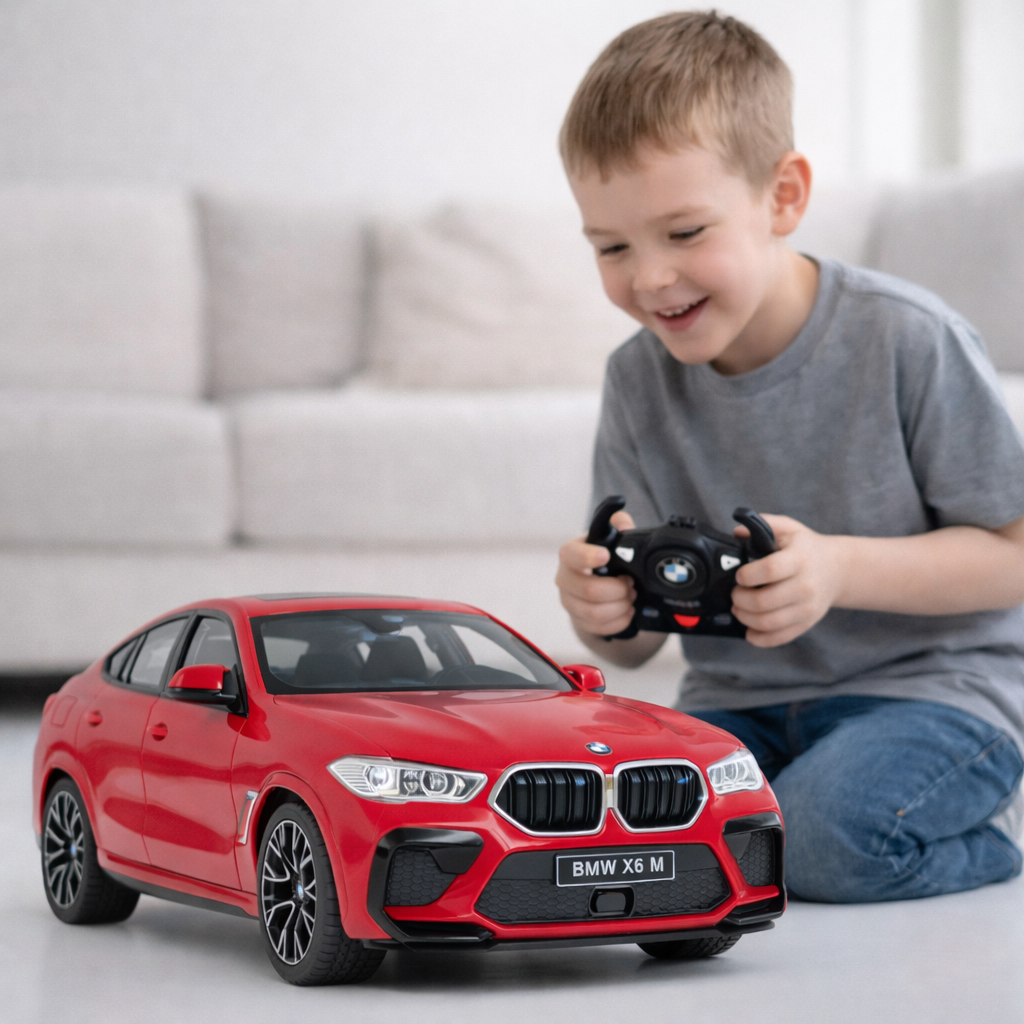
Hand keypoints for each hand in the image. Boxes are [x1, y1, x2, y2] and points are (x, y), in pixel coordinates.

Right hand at [556, 510, 637, 637]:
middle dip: (617, 589)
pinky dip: (619, 621)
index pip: (571, 555)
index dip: (588, 556)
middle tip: (630, 583)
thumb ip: (619, 525)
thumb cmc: (603, 559)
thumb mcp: (610, 538)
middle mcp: (565, 579)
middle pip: (588, 590)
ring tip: (630, 597)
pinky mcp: (579, 620)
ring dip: (620, 606)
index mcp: (570, 555)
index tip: (606, 556)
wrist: (595, 583)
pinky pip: (599, 627)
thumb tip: (623, 523)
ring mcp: (570, 603)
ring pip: (595, 613)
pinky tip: (627, 611)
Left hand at [731, 514, 846, 646]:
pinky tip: (749, 631)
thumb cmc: (807, 548)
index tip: (739, 575)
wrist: (838, 569)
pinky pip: (780, 637)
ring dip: (745, 618)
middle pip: (764, 601)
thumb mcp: (789, 528)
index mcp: (799, 559)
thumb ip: (764, 523)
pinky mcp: (807, 623)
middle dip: (739, 599)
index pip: (770, 570)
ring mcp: (807, 608)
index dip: (747, 575)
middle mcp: (805, 586)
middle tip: (734, 594)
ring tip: (739, 609)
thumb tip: (737, 532)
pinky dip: (760, 639)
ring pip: (769, 622)